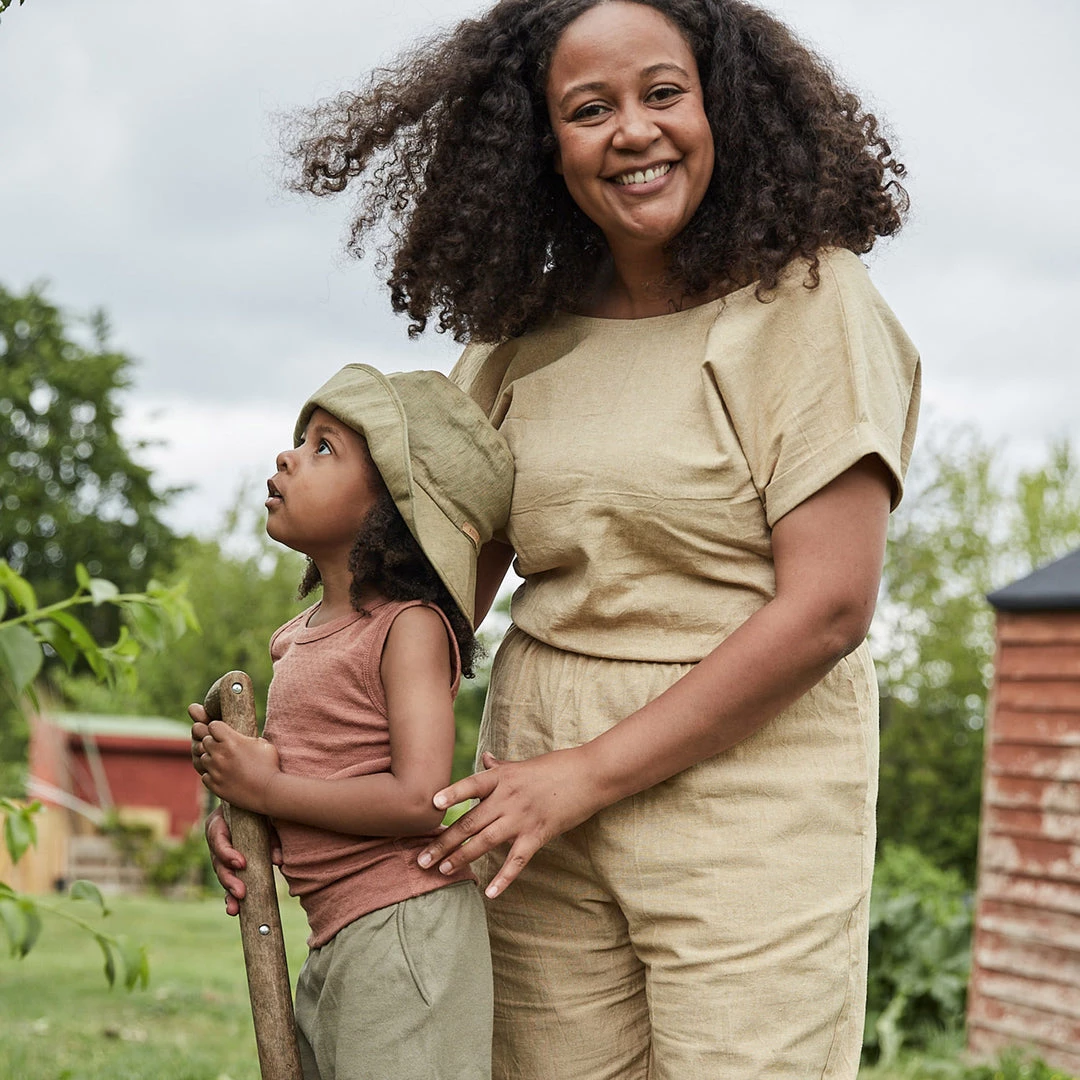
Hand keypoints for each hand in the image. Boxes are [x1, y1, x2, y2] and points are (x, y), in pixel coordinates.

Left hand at [190, 709, 280, 813]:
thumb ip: (251, 739)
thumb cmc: (270, 766)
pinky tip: (224, 776)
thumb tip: (248, 739)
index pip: (213, 725)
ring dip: (211, 759)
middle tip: (225, 748)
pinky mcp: (214, 785)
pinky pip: (205, 776)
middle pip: (205, 741)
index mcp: (232, 741)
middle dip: (213, 742)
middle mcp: (220, 754)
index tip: (224, 733)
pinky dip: (212, 775)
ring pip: (203, 758)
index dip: (218, 728)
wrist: (268, 792)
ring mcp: (215, 771)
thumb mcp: (264, 745)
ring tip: (225, 763)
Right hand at [202, 795, 283, 916]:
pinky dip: (231, 897)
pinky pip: (229, 882)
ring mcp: (222, 855)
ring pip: (222, 875)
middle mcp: (217, 840)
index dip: (227, 853)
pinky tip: (235, 910)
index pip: (218, 838)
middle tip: (241, 892)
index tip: (241, 864)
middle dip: (229, 879)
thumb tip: (278, 860)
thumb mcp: (265, 814)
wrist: (261, 808)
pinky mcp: (231, 866)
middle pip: (218, 862)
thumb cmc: (262, 809)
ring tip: (235, 909)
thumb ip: (271, 834)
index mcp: (220, 822)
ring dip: (228, 893)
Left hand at [417, 748, 602, 898]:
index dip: (452, 794)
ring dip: (461, 857)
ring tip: (442, 871)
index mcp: (503, 778)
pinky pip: (517, 860)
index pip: (471, 784)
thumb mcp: (524, 764)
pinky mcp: (539, 834)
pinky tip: (491, 893)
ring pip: (485, 841)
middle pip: (469, 822)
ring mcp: (523, 818)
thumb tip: (483, 758)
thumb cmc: (557, 767)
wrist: (590, 775)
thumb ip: (500, 767)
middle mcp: (508, 798)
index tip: (431, 804)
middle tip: (421, 860)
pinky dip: (504, 878)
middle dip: (443, 842)